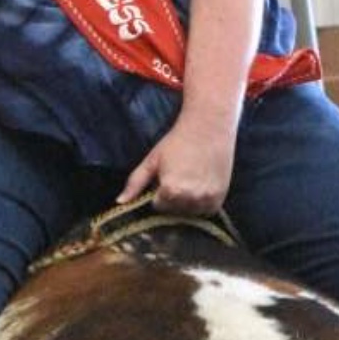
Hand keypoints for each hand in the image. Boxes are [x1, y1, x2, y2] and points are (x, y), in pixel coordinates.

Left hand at [117, 113, 237, 214]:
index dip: (159, 190)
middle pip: (173, 211)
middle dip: (172, 197)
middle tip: (179, 173)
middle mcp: (190, 199)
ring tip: (190, 177)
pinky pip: (205, 211)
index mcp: (171, 191)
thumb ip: (135, 183)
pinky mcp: (219, 199)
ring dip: (187, 201)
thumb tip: (119, 202)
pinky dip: (201, 202)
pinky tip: (201, 182)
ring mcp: (206, 200)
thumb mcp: (152, 159)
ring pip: (189, 212)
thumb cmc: (177, 141)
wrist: (209, 127)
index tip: (165, 175)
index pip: (158, 206)